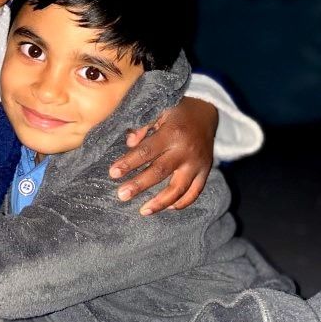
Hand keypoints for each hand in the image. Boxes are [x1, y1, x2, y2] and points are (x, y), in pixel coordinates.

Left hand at [109, 97, 217, 214]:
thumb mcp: (159, 110)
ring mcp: (198, 163)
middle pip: (160, 172)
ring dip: (160, 202)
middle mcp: (186, 150)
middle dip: (139, 185)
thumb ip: (143, 126)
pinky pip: (195, 192)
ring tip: (143, 211)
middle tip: (121, 195)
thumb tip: (129, 143)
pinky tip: (168, 208)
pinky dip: (183, 202)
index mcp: (172, 133)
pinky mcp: (206, 171)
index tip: (113, 173)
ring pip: (179, 188)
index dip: (129, 163)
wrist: (206, 112)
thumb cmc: (176, 112)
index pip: (146, 151)